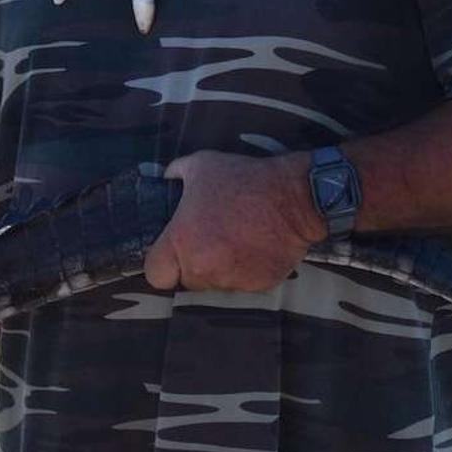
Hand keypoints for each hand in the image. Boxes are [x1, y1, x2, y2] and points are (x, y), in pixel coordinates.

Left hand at [143, 149, 323, 292]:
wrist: (295, 197)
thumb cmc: (244, 180)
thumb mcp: (200, 165)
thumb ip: (175, 174)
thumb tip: (165, 178)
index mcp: (181, 241)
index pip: (155, 275)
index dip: (162, 266)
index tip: (172, 255)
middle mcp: (203, 267)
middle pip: (187, 281)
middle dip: (195, 265)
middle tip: (209, 242)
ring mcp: (232, 280)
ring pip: (216, 284)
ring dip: (220, 269)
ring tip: (235, 241)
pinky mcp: (259, 286)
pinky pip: (243, 284)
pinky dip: (246, 271)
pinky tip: (254, 247)